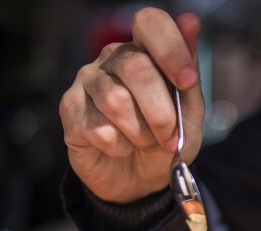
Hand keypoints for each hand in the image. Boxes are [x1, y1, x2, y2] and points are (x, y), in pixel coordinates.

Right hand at [59, 9, 203, 203]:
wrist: (139, 180)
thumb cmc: (165, 139)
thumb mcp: (189, 113)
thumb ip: (189, 73)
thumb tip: (190, 21)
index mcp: (145, 50)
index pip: (150, 23)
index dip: (171, 49)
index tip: (187, 82)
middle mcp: (112, 58)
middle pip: (136, 68)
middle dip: (161, 112)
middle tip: (170, 138)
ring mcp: (87, 82)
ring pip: (116, 101)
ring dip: (141, 134)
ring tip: (147, 144)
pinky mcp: (70, 110)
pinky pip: (99, 129)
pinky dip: (120, 147)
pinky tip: (121, 148)